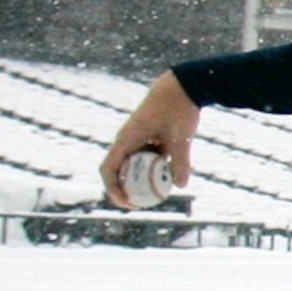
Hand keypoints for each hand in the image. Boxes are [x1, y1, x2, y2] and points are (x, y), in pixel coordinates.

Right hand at [101, 72, 199, 207]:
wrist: (183, 85)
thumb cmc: (178, 108)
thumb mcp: (181, 137)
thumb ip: (181, 162)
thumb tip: (181, 186)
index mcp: (126, 139)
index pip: (108, 170)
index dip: (113, 189)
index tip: (129, 203)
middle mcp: (127, 139)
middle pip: (117, 170)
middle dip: (125, 189)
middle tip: (141, 205)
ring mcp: (137, 138)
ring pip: (132, 165)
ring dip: (139, 181)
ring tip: (154, 196)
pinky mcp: (149, 136)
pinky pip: (146, 158)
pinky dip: (152, 170)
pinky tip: (166, 179)